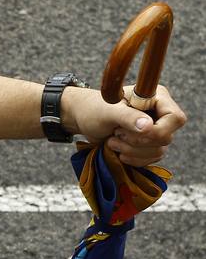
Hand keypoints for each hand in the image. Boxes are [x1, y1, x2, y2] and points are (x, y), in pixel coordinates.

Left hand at [69, 84, 186, 167]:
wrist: (84, 120)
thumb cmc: (94, 109)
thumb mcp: (108, 111)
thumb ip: (127, 117)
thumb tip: (148, 126)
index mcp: (157, 98)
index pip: (175, 118)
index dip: (158, 130)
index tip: (133, 130)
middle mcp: (160, 115)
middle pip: (166, 138)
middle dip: (137, 141)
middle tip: (116, 133)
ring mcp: (156, 131)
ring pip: (158, 151)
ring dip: (131, 151)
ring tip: (112, 140)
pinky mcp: (148, 146)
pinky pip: (150, 159)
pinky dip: (132, 159)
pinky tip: (117, 150)